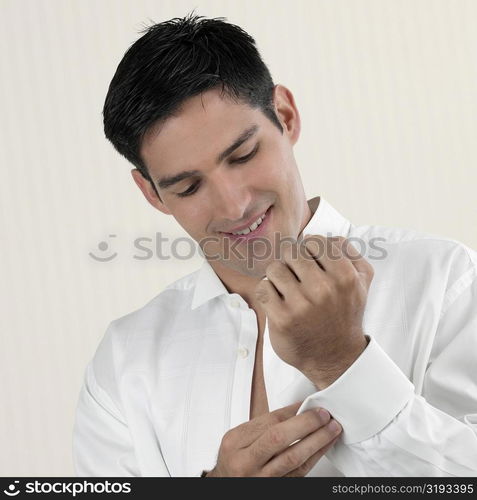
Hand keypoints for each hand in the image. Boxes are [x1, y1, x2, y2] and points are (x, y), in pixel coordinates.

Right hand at [206, 401, 341, 476]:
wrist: (227, 487)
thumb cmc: (234, 461)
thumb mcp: (238, 440)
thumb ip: (263, 426)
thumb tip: (296, 409)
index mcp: (235, 442)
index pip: (268, 421)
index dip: (291, 411)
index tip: (306, 403)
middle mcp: (245, 462)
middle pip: (279, 438)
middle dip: (305, 423)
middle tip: (323, 414)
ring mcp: (261, 479)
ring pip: (293, 458)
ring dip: (317, 441)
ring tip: (331, 428)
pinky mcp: (276, 489)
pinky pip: (299, 473)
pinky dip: (314, 457)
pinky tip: (324, 447)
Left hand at [254, 235, 373, 388]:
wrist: (335, 358)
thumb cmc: (345, 314)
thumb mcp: (362, 282)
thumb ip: (350, 253)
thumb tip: (328, 236)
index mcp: (345, 277)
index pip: (314, 242)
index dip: (309, 250)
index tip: (310, 264)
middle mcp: (324, 289)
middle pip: (291, 252)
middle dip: (292, 263)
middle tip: (297, 278)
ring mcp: (301, 305)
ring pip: (275, 268)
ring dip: (278, 277)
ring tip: (287, 290)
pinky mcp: (281, 318)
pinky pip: (263, 287)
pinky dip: (267, 292)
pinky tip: (278, 302)